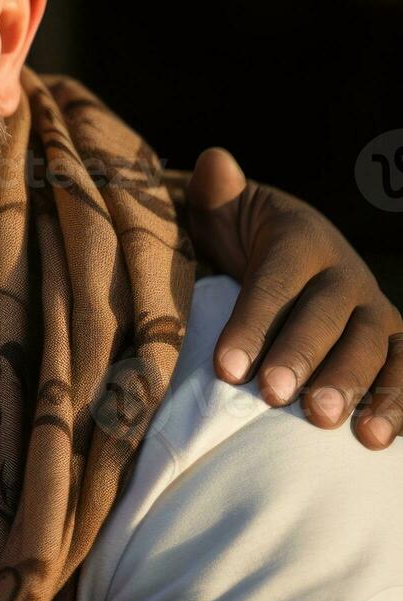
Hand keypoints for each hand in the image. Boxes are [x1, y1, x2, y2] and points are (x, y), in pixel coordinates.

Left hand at [185, 147, 402, 447]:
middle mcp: (346, 274)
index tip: (226, 368)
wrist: (291, 251)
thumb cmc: (244, 236)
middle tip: (275, 396)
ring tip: (326, 422)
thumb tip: (216, 161)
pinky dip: (398, 401)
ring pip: (374, 346)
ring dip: (355, 386)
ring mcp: (375, 309)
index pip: (276, 283)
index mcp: (302, 241)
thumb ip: (220, 193)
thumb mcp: (226, 210)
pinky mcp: (394, 340)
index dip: (253, 324)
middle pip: (328, 317)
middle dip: (302, 357)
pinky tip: (378, 438)